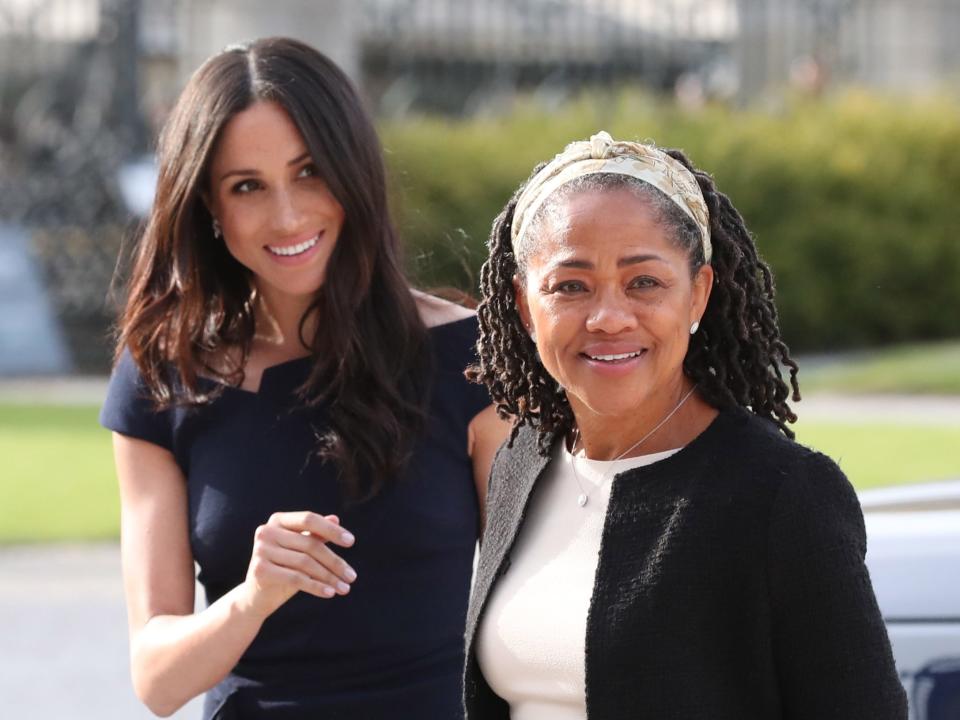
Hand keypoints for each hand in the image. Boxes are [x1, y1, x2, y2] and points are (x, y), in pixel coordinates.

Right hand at [239, 511, 356, 618]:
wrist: (256, 597)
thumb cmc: (284, 568)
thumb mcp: (301, 550)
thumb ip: (315, 535)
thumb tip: (336, 519)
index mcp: (278, 520)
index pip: (309, 519)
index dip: (331, 530)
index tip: (351, 542)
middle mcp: (266, 531)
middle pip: (310, 544)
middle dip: (335, 562)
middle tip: (352, 576)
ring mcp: (261, 550)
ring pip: (305, 563)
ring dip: (329, 577)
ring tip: (345, 588)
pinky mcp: (260, 570)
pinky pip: (296, 578)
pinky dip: (316, 587)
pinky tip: (330, 593)